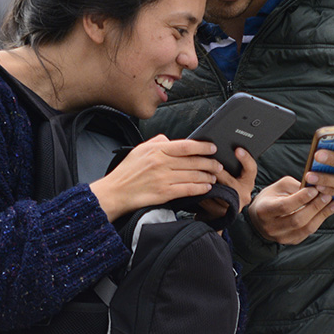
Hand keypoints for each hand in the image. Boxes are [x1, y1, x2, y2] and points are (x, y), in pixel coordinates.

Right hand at [90, 135, 222, 220]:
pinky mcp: (165, 193)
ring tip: (214, 176)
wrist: (115, 192)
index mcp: (157, 150)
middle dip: (209, 163)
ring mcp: (164, 178)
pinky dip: (200, 188)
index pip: (185, 145)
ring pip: (193, 175)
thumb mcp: (139, 150)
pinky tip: (206, 187)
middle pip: (193, 161)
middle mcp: (162, 163)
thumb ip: (156, 142)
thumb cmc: (127, 172)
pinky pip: (188, 189)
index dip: (202, 146)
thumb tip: (170, 139)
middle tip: (218, 164)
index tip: (212, 148)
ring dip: (207, 176)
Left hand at [200, 147, 258, 219]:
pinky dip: (199, 195)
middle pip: (229, 182)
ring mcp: (233, 207)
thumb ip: (231, 166)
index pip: (251, 169)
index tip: (237, 149)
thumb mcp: (236, 176)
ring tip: (194, 173)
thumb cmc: (229, 187)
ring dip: (204, 184)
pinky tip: (191, 187)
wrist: (229, 212)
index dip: (245, 159)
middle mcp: (243, 195)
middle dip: (216, 172)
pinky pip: (208, 204)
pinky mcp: (221, 214)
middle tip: (205, 162)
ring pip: (217, 194)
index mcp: (247, 183)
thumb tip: (216, 150)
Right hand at [248, 176, 333, 244]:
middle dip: (315, 207)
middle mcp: (271, 227)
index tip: (315, 189)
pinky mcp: (292, 241)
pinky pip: (309, 232)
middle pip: (297, 220)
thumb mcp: (279, 187)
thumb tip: (316, 188)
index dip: (301, 198)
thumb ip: (295, 186)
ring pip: (306, 228)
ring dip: (322, 215)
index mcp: (264, 210)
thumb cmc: (271, 198)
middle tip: (328, 195)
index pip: (285, 206)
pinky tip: (329, 210)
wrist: (260, 218)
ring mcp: (282, 237)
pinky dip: (320, 220)